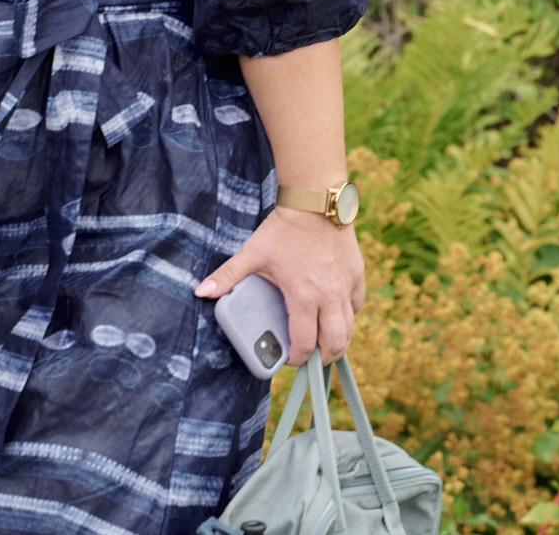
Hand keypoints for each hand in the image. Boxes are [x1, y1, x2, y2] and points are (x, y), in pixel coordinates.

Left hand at [196, 207, 365, 364]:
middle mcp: (329, 296)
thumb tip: (200, 292)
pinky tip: (337, 312)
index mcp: (303, 297)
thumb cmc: (283, 229)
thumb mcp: (252, 253)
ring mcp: (346, 285)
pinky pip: (358, 304)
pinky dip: (349, 314)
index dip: (297, 358)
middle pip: (335, 342)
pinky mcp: (357, 273)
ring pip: (350, 327)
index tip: (288, 359)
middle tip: (311, 357)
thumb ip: (227, 276)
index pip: (306, 343)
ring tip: (325, 342)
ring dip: (338, 339)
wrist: (315, 201)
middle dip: (323, 357)